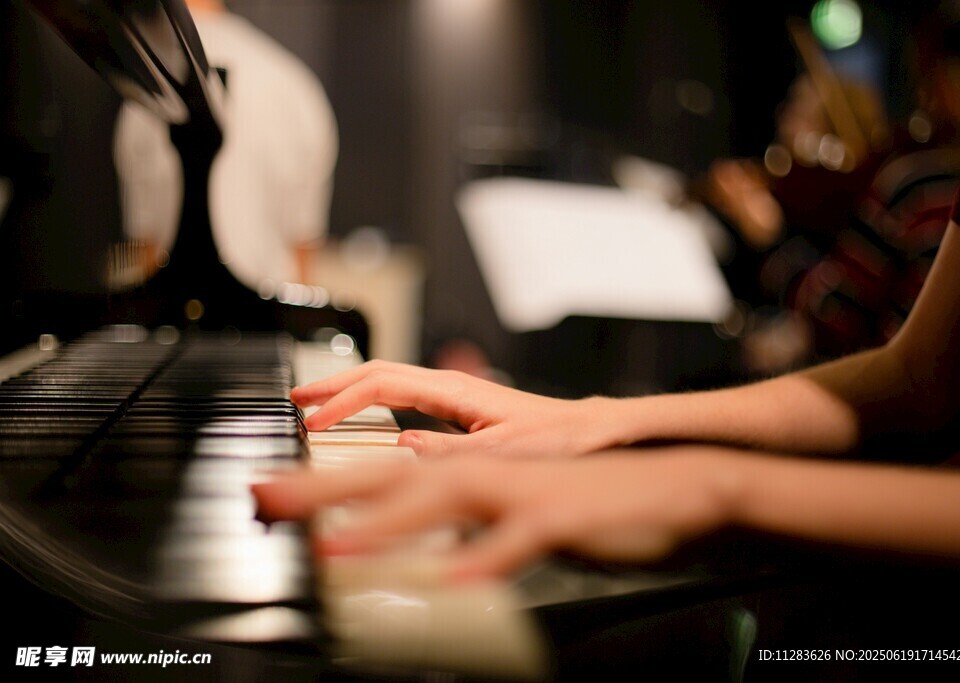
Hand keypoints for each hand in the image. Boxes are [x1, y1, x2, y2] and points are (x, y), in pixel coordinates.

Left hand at [252, 450, 733, 579]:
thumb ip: (465, 511)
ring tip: (334, 544)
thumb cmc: (585, 501)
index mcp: (470, 470)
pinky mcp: (558, 517)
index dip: (322, 482)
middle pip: (392, 477)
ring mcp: (520, 492)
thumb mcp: (513, 508)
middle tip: (266, 501)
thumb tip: (423, 531)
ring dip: (387, 523)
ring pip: (443, 501)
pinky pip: (516, 541)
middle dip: (323, 489)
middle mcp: (485, 473)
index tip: (270, 496)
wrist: (665, 488)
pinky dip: (483, 556)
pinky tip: (450, 575)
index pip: (383, 472)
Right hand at [292, 360, 618, 457]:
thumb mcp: (502, 454)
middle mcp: (450, 385)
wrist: (587, 431)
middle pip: (377, 371)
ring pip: (388, 379)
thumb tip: (400, 449)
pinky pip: (403, 395)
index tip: (315, 423)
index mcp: (454, 391)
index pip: (383, 384)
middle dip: (334, 384)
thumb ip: (449, 453)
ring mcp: (453, 392)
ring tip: (318, 405)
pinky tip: (365, 417)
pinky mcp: (458, 405)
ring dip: (350, 389)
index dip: (343, 402)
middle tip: (297, 399)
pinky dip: (373, 401)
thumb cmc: (556, 439)